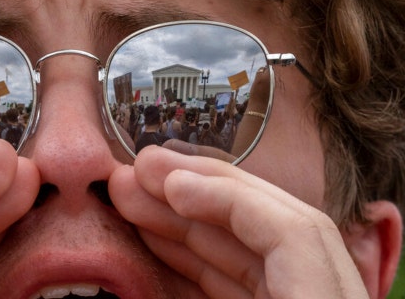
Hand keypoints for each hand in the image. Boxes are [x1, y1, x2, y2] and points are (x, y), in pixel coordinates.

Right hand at [109, 146, 368, 297]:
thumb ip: (184, 294)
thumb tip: (137, 244)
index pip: (294, 230)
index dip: (225, 194)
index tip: (166, 180)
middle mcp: (325, 296)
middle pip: (270, 224)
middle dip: (195, 193)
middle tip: (136, 171)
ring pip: (250, 249)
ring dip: (185, 222)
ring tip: (133, 199)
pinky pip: (243, 277)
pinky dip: (198, 258)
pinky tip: (158, 238)